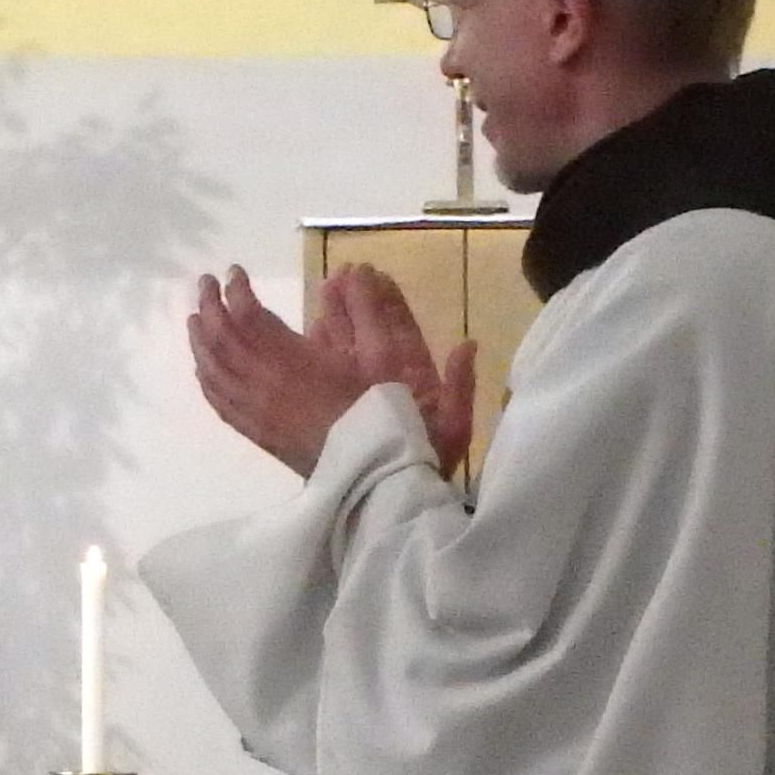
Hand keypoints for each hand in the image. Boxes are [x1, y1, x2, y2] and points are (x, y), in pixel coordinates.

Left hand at [188, 269, 375, 475]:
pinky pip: (217, 400)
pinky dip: (206, 377)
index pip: (249, 317)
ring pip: (212, 369)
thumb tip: (352, 271)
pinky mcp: (254, 432)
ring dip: (199, 339)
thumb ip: (365, 311)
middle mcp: (262, 382)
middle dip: (209, 306)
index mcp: (291, 360)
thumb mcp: (382, 356)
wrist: (370, 472)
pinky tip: (203, 368)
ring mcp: (253, 410)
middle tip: (205, 282)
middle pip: (221, 339)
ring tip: (194, 317)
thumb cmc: (378, 412)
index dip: (237, 291)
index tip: (235, 271)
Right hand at [317, 266, 481, 478]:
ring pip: (344, 347)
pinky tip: (307, 326)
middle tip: (344, 271)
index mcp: (411, 379)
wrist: (393, 504)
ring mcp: (357, 394)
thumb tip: (467, 344)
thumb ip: (459, 386)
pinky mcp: (336, 410)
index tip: (375, 273)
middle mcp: (383, 381)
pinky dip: (318, 348)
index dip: (388, 302)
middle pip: (370, 333)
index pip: (400, 332)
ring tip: (325, 285)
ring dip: (335, 316)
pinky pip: (326, 370)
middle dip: (357, 302)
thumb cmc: (425, 467)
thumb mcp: (452, 427)